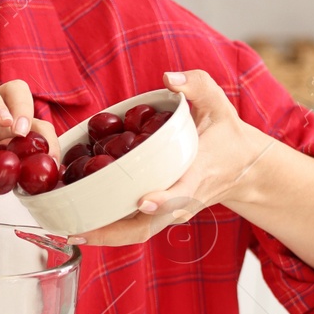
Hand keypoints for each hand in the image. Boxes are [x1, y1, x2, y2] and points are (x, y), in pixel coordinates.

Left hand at [72, 69, 271, 246]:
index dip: (163, 200)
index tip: (142, 201)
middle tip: (80, 229)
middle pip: (148, 226)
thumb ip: (197, 85)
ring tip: (71, 231)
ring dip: (105, 236)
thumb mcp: (218, 105)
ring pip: (138, 233)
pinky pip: (135, 229)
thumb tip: (169, 77)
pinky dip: (109, 231)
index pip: (181, 192)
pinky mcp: (161, 216)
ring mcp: (171, 212)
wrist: (242, 169)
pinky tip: (81, 225)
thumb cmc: (226, 136)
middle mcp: (182, 200)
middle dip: (114, 232)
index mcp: (198, 174)